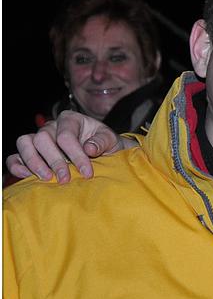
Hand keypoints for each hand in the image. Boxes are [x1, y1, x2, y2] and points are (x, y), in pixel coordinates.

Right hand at [6, 110, 131, 182]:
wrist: (103, 152)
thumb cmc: (105, 144)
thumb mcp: (111, 140)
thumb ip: (103, 141)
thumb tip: (89, 148)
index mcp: (71, 119)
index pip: (66, 136)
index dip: (76, 155)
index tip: (87, 173)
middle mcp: (52, 126)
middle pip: (43, 138)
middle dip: (54, 161)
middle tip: (65, 178)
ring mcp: (38, 138)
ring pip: (25, 143)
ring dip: (34, 162)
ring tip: (47, 178)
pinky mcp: (31, 152)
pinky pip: (15, 156)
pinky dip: (17, 165)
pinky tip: (27, 176)